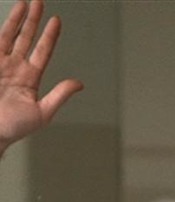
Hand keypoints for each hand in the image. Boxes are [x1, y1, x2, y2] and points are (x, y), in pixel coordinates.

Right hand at [0, 0, 82, 153]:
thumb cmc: (14, 127)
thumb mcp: (43, 113)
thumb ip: (60, 95)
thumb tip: (79, 84)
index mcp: (30, 78)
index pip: (42, 51)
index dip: (49, 36)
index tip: (56, 21)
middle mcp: (15, 68)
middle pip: (26, 38)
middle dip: (33, 20)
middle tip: (39, 2)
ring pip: (9, 35)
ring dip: (17, 19)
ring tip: (25, 2)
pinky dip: (1, 29)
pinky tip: (7, 19)